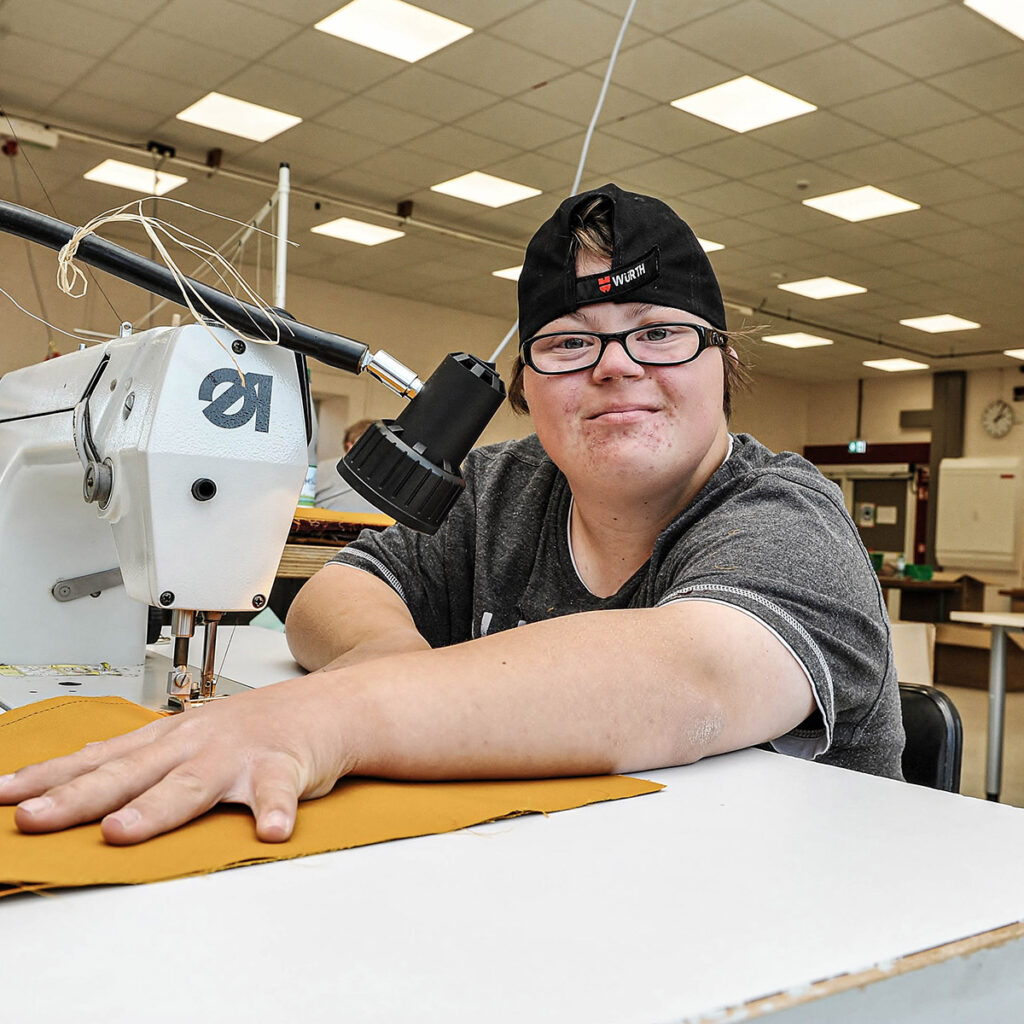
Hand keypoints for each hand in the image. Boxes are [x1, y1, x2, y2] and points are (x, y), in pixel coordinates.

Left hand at [0, 675, 355, 844]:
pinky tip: (268, 832)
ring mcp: (236, 754)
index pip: (98, 760)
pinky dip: (273, 811)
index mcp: (168, 739)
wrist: (326, 706)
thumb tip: (75, 766)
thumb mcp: (189, 732)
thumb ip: (137, 752)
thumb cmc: (254, 725)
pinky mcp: (282, 766)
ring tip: (124, 831)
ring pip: (192, 784)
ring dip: (157, 808)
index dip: (50, 779)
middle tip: (35, 817)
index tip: (5, 795)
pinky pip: (277, 792)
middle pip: (130, 774)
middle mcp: (193, 745)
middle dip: (79, 798)